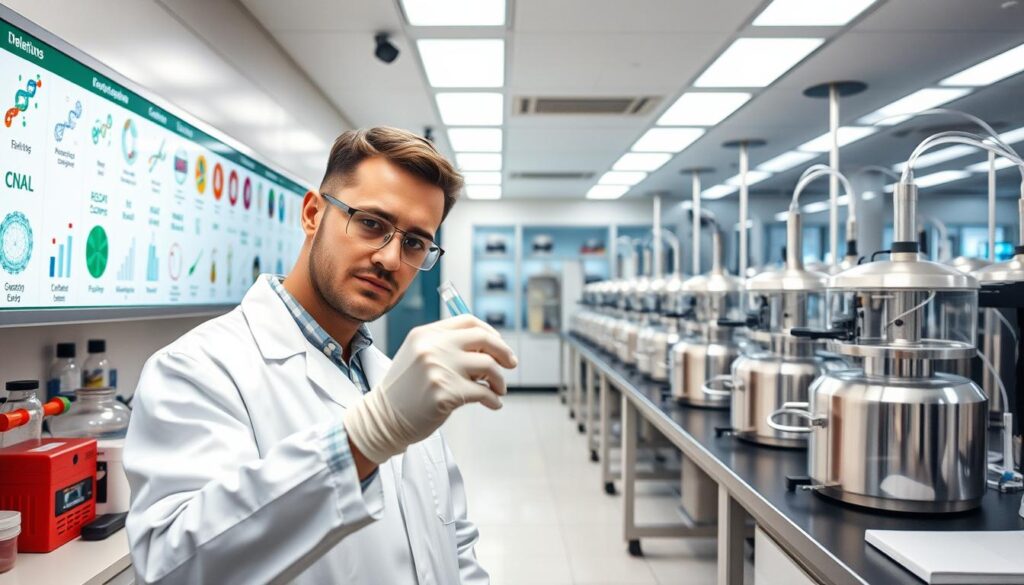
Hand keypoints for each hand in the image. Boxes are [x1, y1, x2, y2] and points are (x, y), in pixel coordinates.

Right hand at [344, 315, 517, 463]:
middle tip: (511, 364)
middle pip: (484, 339)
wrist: (383, 418)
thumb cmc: (405, 390)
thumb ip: (447, 346)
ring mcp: (439, 369)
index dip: (490, 332)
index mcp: (426, 333)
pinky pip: (484, 393)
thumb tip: (490, 348)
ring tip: (499, 389)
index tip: (500, 346)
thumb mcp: (419, 356)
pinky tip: (493, 404)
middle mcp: (433, 347)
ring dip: (500, 380)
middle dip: (504, 352)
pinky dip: (494, 400)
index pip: (468, 321)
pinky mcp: (446, 394)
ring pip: (488, 367)